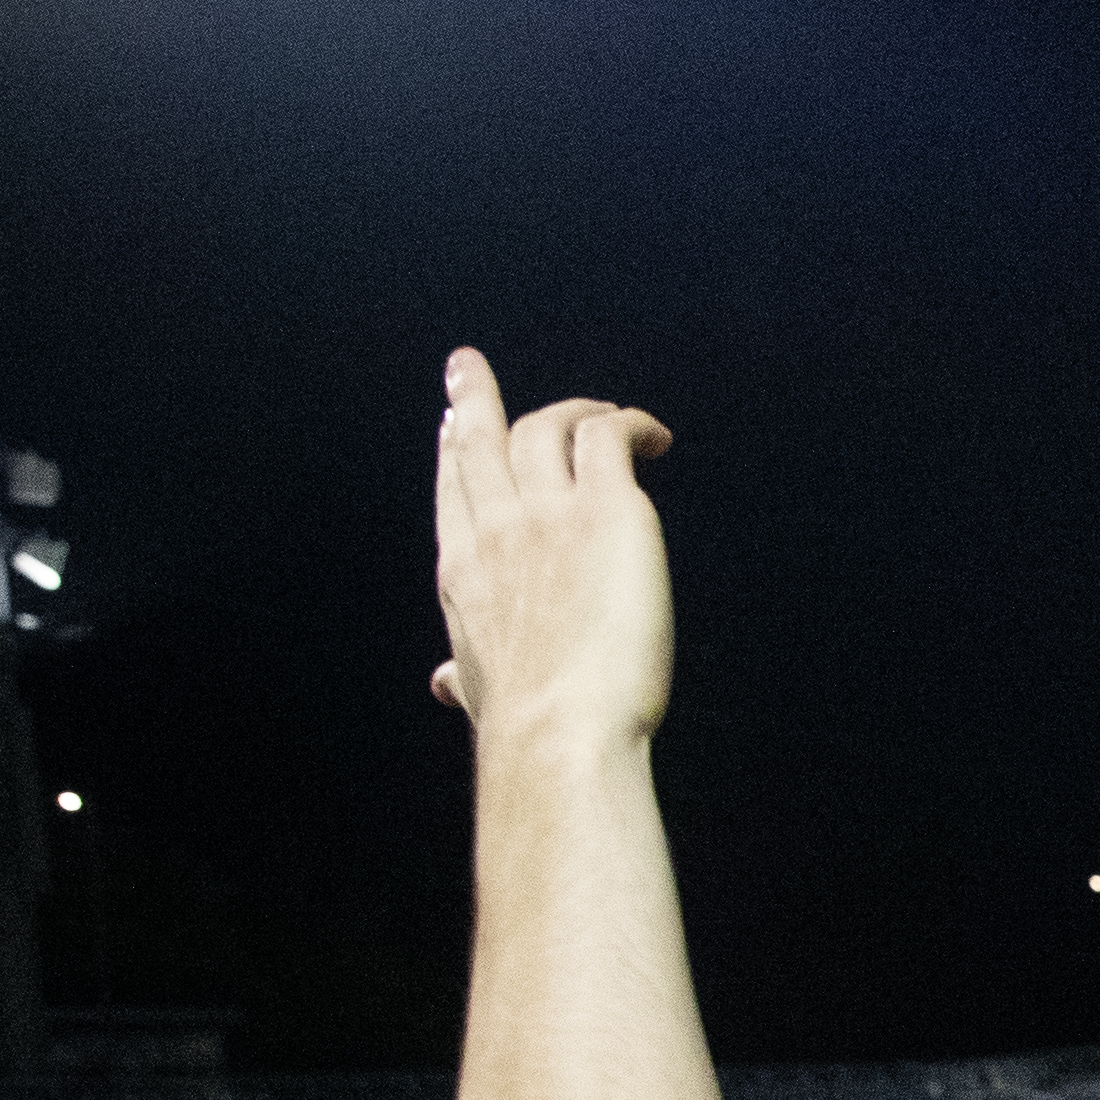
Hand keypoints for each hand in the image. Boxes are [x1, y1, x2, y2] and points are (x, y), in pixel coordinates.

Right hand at [427, 348, 674, 737]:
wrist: (557, 732)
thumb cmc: (526, 726)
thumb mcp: (482, 691)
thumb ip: (467, 675)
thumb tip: (446, 684)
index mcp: (463, 572)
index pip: (454, 492)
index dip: (454, 452)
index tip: (455, 422)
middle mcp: (496, 530)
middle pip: (479, 442)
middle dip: (474, 398)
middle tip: (467, 368)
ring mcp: (545, 512)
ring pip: (545, 425)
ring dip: (574, 410)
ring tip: (608, 412)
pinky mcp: (605, 507)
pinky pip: (609, 435)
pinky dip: (630, 424)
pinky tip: (653, 437)